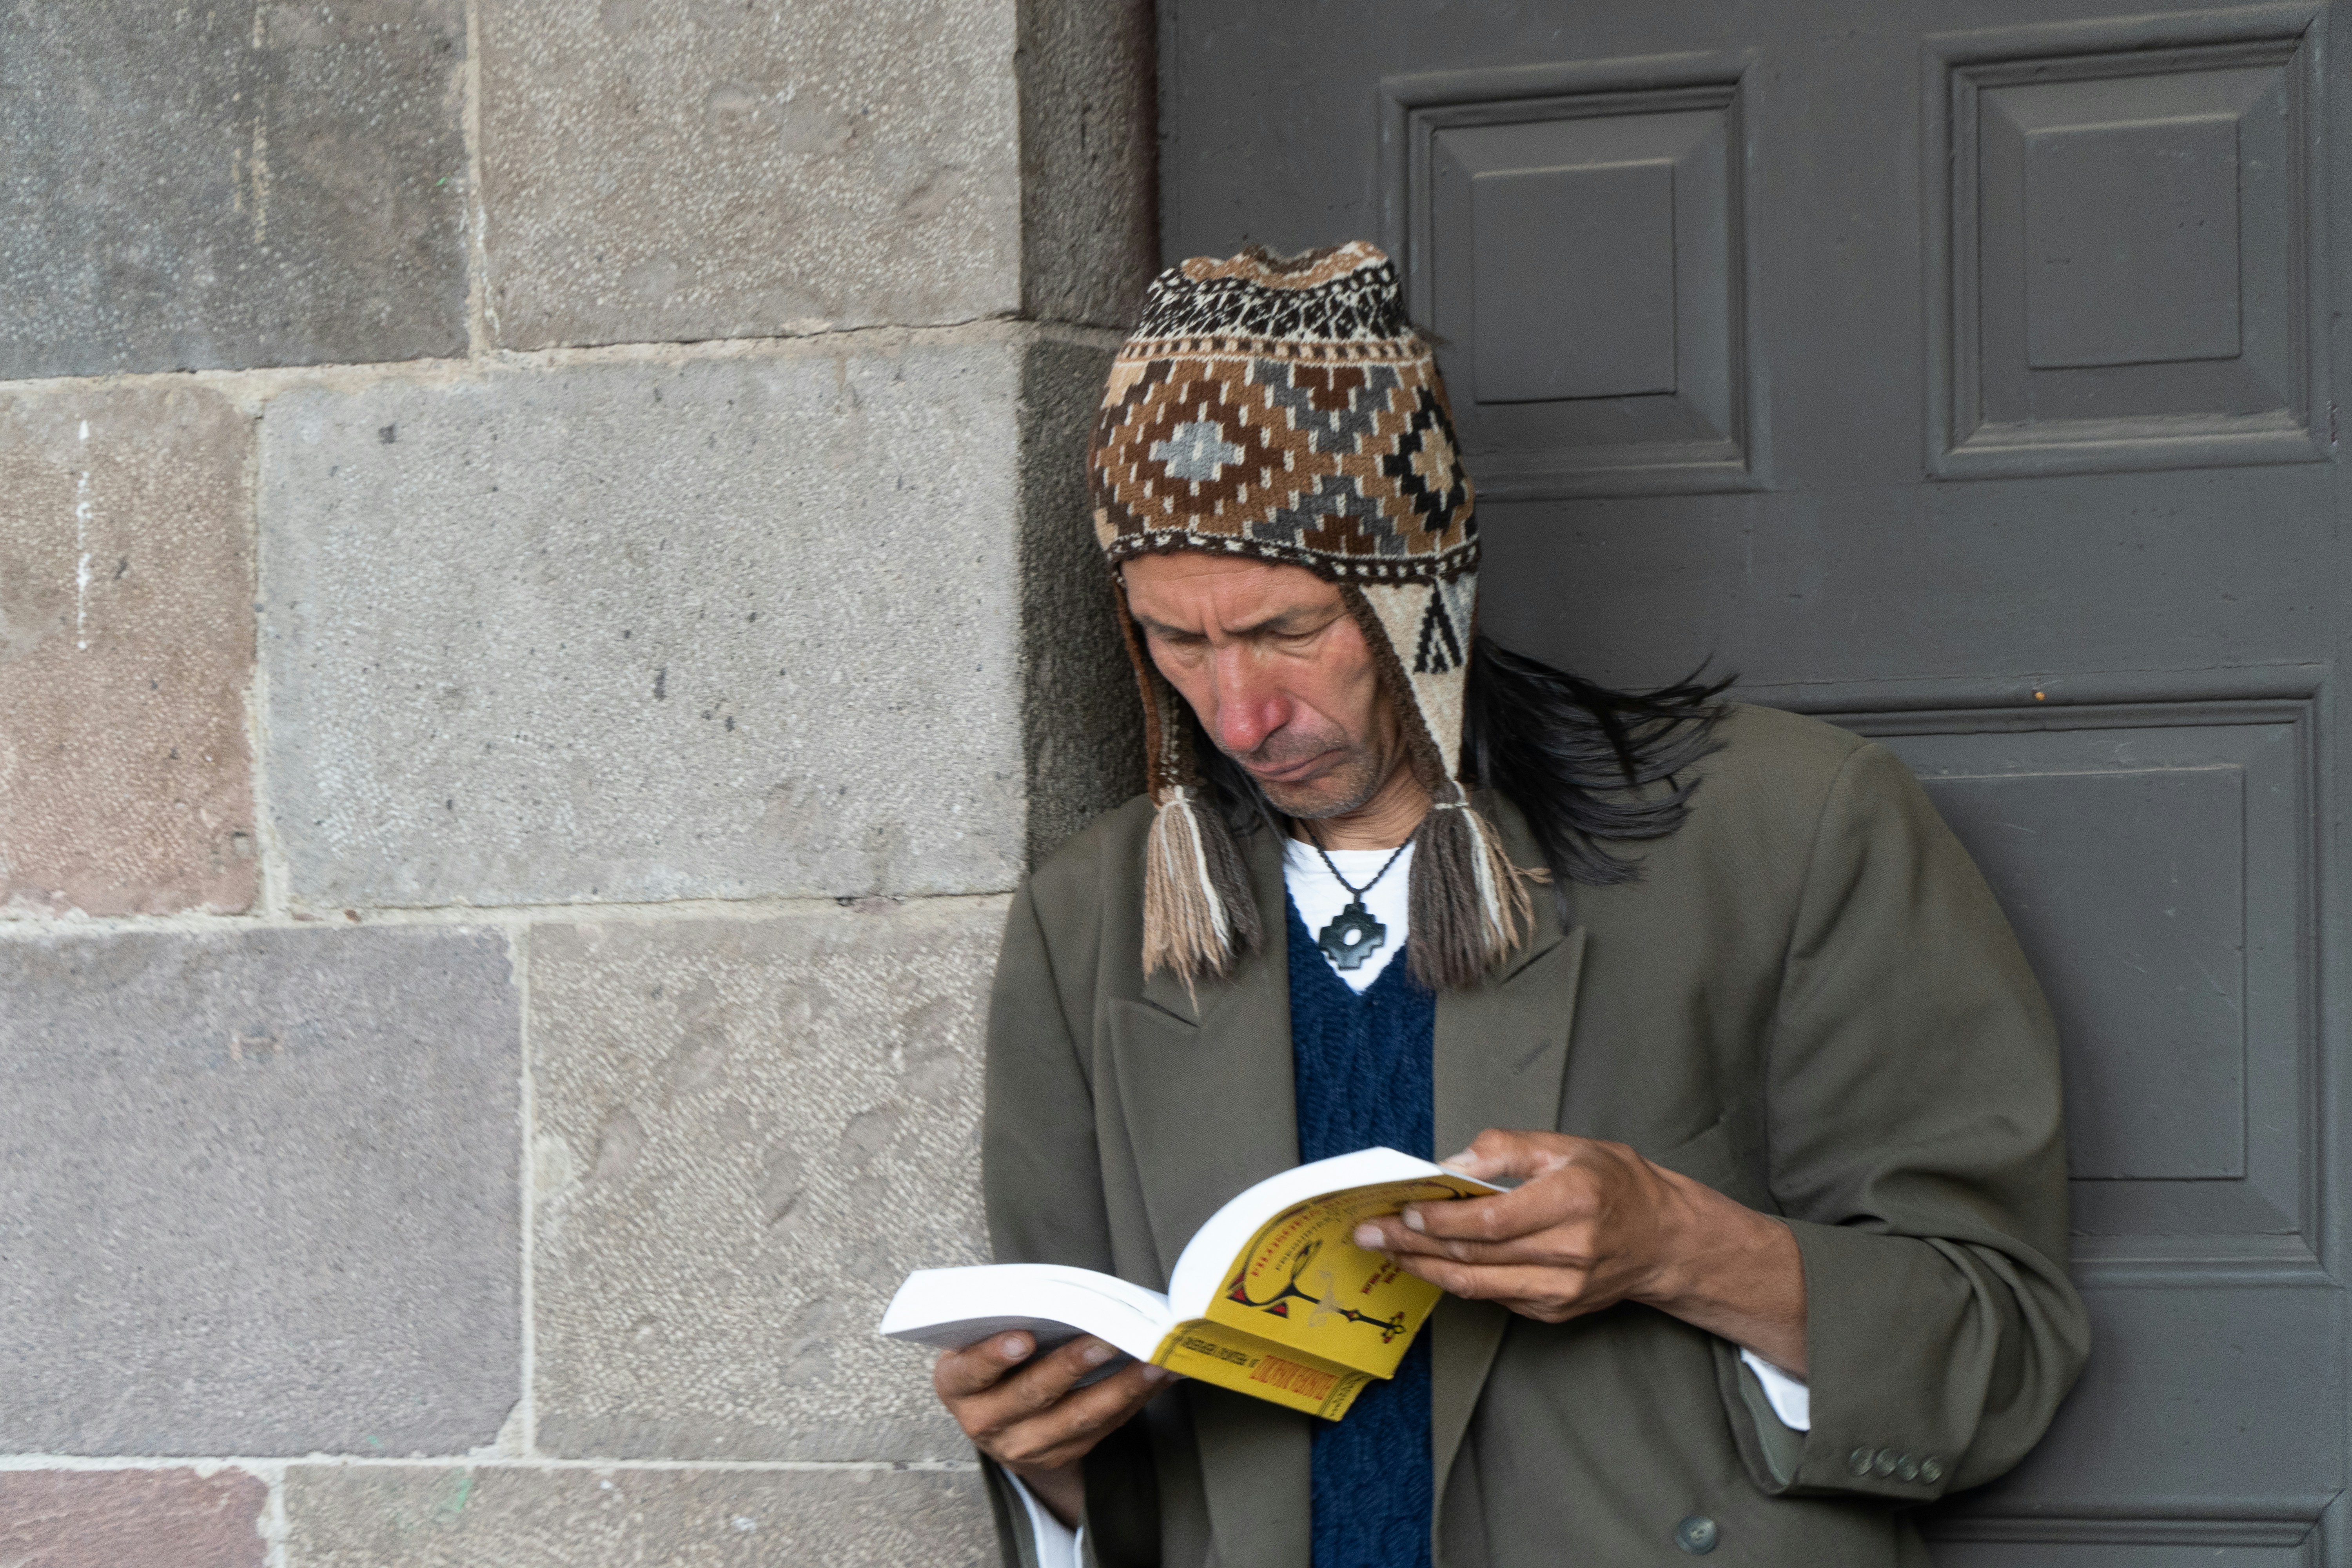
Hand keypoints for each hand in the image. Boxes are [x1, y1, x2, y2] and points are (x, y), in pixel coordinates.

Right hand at [933, 1332, 1174, 1526]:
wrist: (999, 1422)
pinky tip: (1157, 1377)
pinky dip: (1133, 1400)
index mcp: (958, 1385)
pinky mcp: (1061, 1455)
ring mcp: (1025, 1445)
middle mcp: (986, 1421)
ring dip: (1120, 1388)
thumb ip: (1004, 1318)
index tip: (1023, 1337)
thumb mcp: (978, 1342)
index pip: (971, 1371)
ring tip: (1151, 1361)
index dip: (995, 1355)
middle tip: (1106, 1339)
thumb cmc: (993, 1363)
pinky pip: (1102, 1428)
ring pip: (1077, 1418)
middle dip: (1072, 1365)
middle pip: (1033, 1394)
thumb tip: (1059, 1289)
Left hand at [1351, 1128, 1806, 1373]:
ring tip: (1386, 1250)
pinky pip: (1495, 1297)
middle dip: (1414, 1243)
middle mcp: (1571, 1252)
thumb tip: (1452, 1163)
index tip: (1401, 1208)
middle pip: (1475, 1255)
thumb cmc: (1615, 1183)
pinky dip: (1457, 1279)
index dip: (1440, 1218)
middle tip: (1370, 1231)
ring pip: (1478, 1284)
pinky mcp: (1556, 1310)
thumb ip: (1507, 1147)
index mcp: (1574, 1201)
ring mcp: (1563, 1288)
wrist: (1665, 1240)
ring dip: (1424, 1267)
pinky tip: (1428, 1262)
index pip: (1491, 1219)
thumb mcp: (1567, 1145)